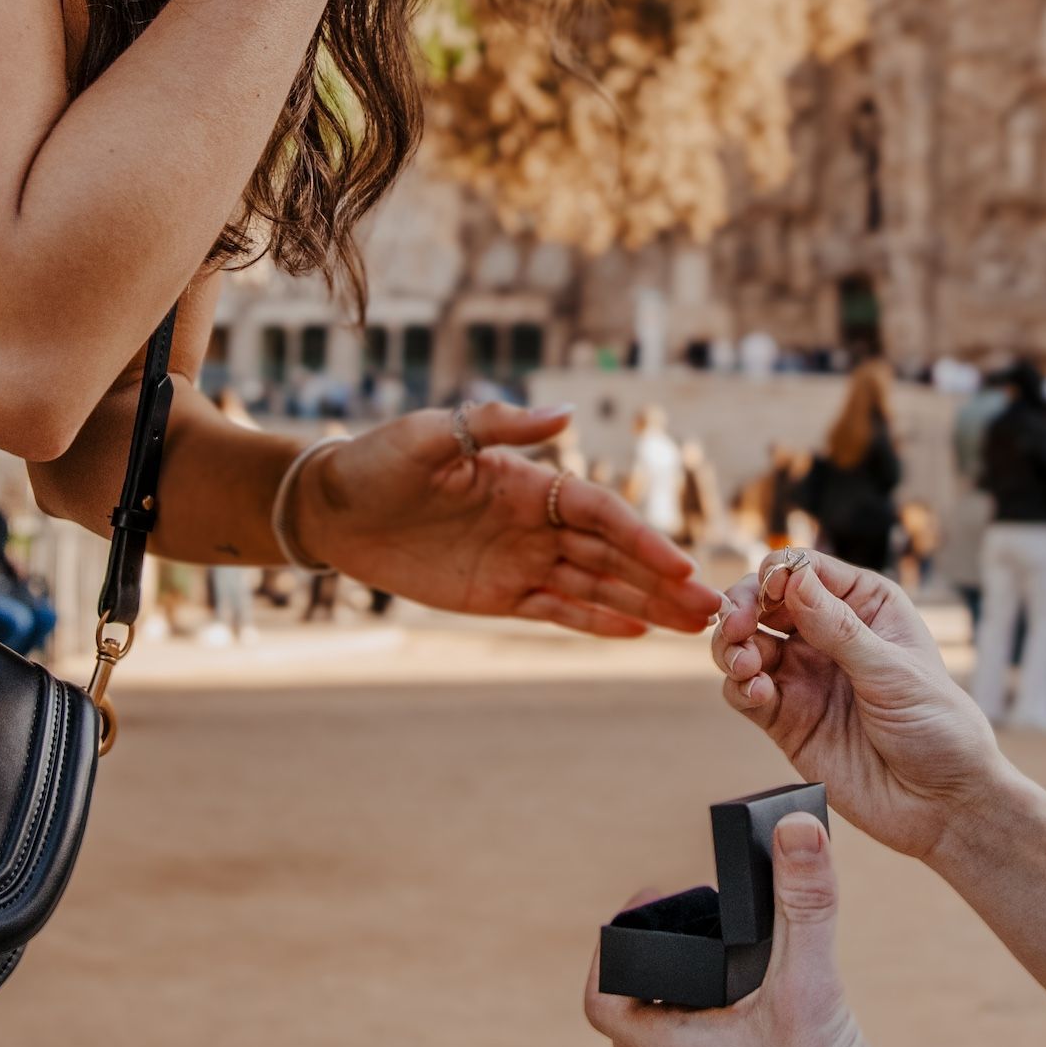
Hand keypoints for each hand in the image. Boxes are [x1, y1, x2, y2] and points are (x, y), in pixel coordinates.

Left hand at [295, 402, 720, 636]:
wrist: (333, 508)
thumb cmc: (380, 461)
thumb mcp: (433, 434)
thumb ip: (500, 424)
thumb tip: (566, 414)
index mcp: (529, 482)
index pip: (600, 513)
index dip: (642, 539)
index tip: (679, 565)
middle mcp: (536, 522)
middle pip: (614, 554)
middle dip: (663, 580)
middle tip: (712, 607)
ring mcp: (522, 561)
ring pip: (597, 586)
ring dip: (645, 604)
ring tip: (693, 626)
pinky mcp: (499, 595)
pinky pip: (556, 611)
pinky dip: (595, 622)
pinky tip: (636, 632)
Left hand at [586, 811, 946, 1046]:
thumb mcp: (809, 991)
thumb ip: (805, 909)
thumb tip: (796, 831)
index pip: (607, 1011)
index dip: (604, 961)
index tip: (639, 908)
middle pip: (644, 1026)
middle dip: (649, 976)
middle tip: (681, 921)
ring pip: (702, 1031)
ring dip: (706, 986)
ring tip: (739, 930)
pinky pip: (759, 1033)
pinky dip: (765, 995)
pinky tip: (800, 966)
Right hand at [712, 553, 1015, 863]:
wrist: (941, 803)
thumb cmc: (937, 728)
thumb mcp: (894, 672)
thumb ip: (840, 628)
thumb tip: (793, 577)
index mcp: (865, 606)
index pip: (807, 570)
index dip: (778, 574)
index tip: (768, 592)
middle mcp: (828, 635)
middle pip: (765, 602)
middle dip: (743, 607)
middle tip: (737, 626)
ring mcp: (804, 676)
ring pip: (746, 644)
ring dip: (733, 647)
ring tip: (746, 664)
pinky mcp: (787, 719)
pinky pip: (745, 692)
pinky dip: (740, 687)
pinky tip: (758, 693)